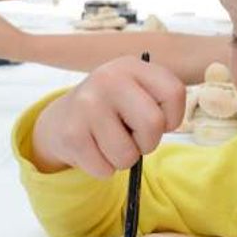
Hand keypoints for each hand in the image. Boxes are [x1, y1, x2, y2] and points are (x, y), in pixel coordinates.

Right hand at [31, 56, 185, 177]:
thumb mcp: (135, 91)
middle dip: (148, 142)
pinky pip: (105, 170)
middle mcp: (108, 79)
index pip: (174, 92)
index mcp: (131, 66)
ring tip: (110, 143)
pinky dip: (104, 168)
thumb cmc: (112, 110)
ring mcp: (87, 105)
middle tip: (134, 138)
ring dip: (124, 159)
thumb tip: (165, 125)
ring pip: (128, 155)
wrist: (63, 118)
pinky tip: (94, 149)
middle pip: (153, 124)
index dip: (173, 117)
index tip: (160, 121)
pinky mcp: (72, 134)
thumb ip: (159, 101)